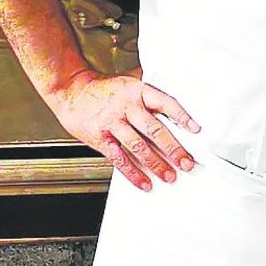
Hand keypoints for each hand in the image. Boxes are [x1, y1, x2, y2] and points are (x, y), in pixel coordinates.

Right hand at [47, 66, 199, 190]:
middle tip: (186, 163)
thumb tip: (173, 107)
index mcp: (136, 90)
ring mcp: (112, 122)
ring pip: (138, 146)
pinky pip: (119, 158)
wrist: (69, 90)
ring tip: (170, 176)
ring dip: (156, 163)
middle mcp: (125, 106)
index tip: (195, 129)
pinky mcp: (100, 138)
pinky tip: (144, 183)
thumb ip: (147, 93)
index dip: (181, 115)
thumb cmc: (101, 88)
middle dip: (173, 148)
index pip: (164, 102)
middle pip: (154, 129)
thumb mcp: (127, 82)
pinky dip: (133, 173)